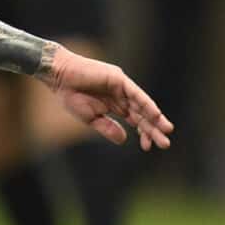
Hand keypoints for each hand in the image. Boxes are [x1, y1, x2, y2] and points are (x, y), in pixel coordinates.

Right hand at [42, 47, 173, 150]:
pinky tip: (155, 115)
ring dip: (155, 118)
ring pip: (142, 105)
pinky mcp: (118, 79)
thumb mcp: (90, 118)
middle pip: (142, 114)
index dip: (143, 133)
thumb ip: (107, 128)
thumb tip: (123, 140)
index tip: (148, 147)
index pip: (135, 120)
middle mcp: (121, 96)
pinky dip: (146, 104)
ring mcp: (121, 87)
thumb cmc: (70, 95)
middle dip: (153, 129)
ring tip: (166, 131)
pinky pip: (136, 94)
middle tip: (165, 144)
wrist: (59, 77)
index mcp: (114, 105)